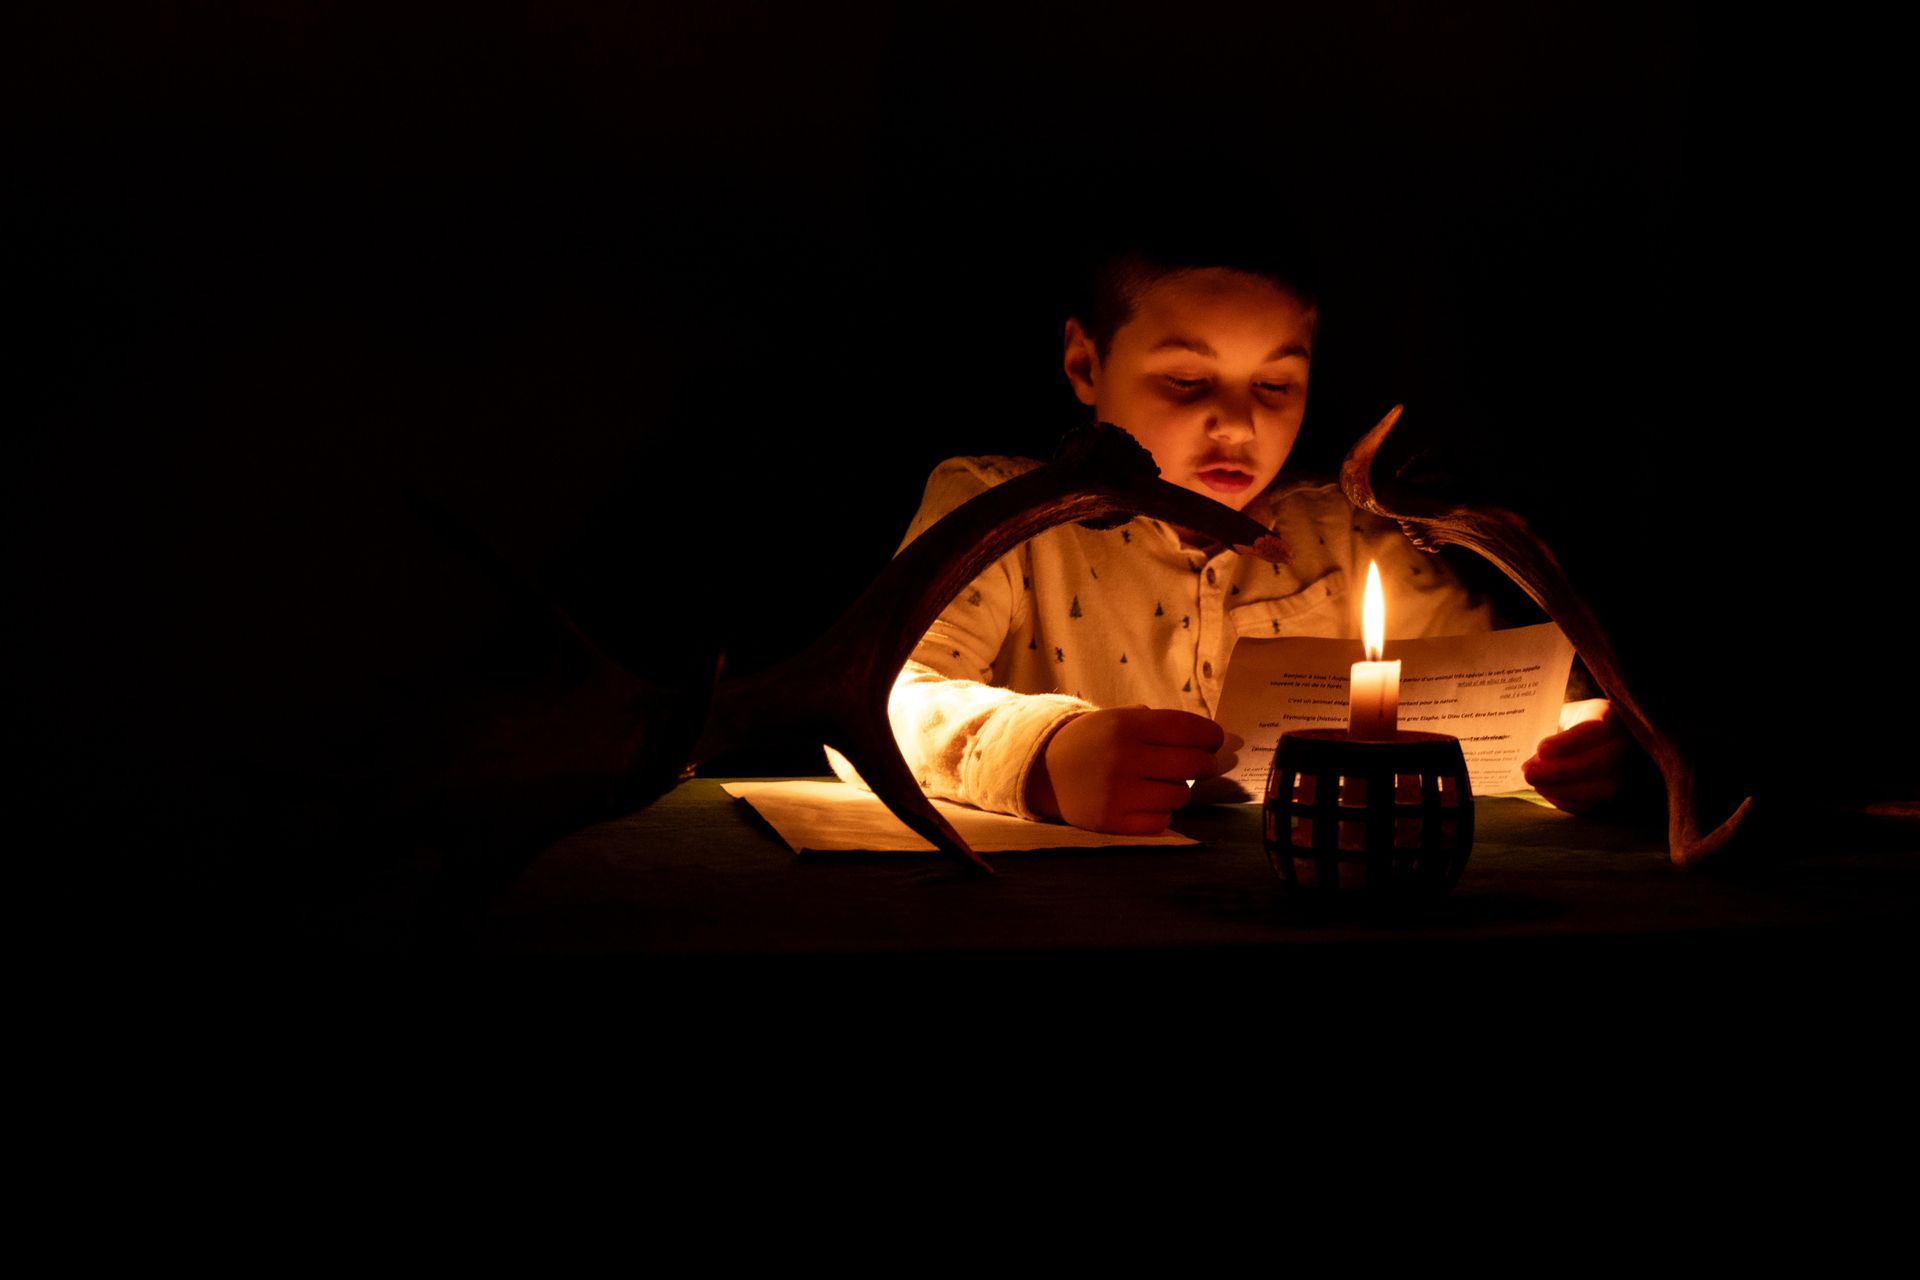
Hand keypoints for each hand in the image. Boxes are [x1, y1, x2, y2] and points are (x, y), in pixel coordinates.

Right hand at [1026, 706, 1225, 834]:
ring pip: (1180, 795)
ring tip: (1167, 784)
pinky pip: (1161, 820)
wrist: (1043, 770)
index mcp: (1127, 725)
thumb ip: (1158, 724)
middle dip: (1205, 764)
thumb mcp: (1117, 718)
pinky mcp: (1113, 821)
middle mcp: (1125, 758)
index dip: (1210, 735)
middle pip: (1193, 764)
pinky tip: (1150, 802)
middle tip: (1202, 764)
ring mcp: (1119, 792)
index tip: (1215, 740)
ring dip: (1180, 790)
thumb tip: (1207, 739)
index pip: (1188, 729)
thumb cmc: (1091, 741)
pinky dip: (1162, 812)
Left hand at [1523, 698, 1630, 813]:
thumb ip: (1546, 730)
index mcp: (1607, 716)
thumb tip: (1527, 755)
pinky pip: (1596, 804)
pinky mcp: (1616, 794)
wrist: (1587, 736)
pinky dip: (1568, 801)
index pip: (1594, 729)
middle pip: (1600, 762)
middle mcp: (1622, 744)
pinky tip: (1547, 792)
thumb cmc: (1567, 723)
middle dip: (1560, 772)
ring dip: (1563, 790)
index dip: (1568, 742)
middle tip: (1529, 773)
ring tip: (1535, 784)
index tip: (1541, 749)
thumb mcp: (1558, 715)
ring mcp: (1624, 771)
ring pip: (1602, 788)